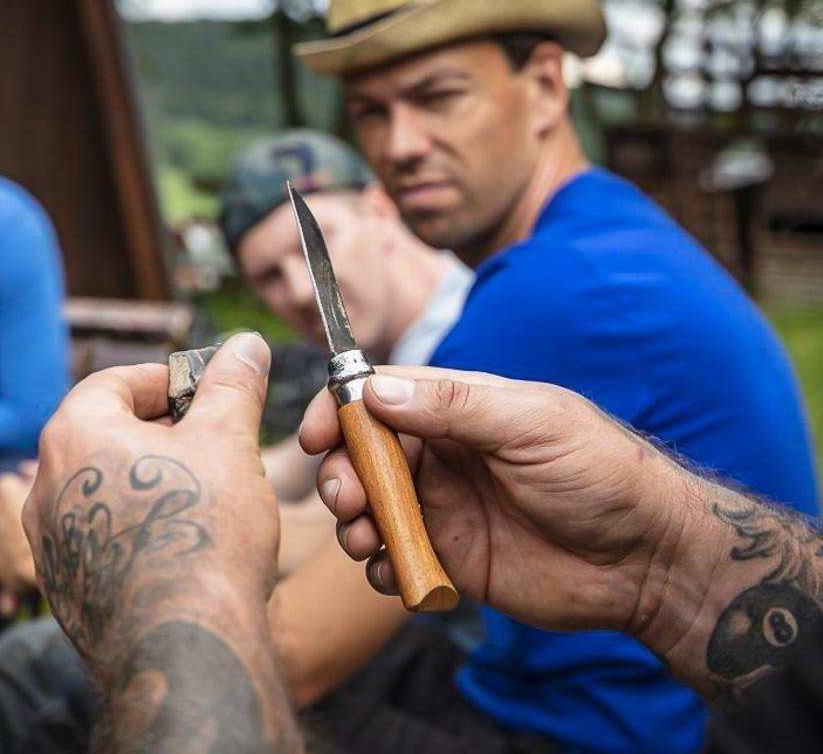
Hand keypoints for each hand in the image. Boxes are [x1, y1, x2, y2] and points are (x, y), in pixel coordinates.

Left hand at [21, 332, 277, 667]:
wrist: (181, 646)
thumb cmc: (201, 533)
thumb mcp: (228, 440)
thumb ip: (231, 385)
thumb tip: (245, 344)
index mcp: (73, 434)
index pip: (115, 383)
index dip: (167, 380)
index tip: (203, 391)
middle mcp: (44, 486)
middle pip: (104, 435)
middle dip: (159, 433)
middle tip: (212, 443)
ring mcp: (49, 542)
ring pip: (101, 490)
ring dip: (146, 483)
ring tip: (202, 498)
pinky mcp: (63, 587)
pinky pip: (99, 538)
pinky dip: (135, 529)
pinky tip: (180, 547)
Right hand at [300, 367, 691, 635]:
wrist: (648, 561)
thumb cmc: (601, 475)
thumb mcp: (532, 424)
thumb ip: (455, 407)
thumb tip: (376, 391)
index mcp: (460, 410)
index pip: (381, 397)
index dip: (339, 410)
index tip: (315, 435)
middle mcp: (443, 456)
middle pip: (362, 455)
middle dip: (341, 474)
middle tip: (348, 498)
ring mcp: (444, 509)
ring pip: (370, 509)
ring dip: (353, 522)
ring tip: (367, 538)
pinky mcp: (450, 561)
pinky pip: (394, 561)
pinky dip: (380, 567)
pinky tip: (393, 573)